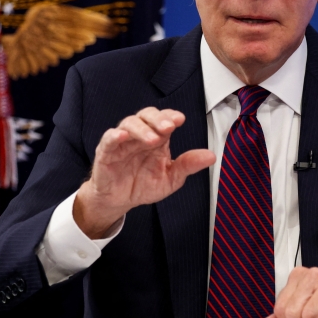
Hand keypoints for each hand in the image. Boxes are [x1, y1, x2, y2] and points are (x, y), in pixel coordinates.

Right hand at [73, 107, 215, 238]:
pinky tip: (122, 136)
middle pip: (147, 115)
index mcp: (157, 138)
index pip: (163, 119)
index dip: (170, 116)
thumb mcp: (171, 178)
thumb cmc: (143, 185)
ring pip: (129, 123)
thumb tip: (211, 156)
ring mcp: (122, 142)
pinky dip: (114, 135)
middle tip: (169, 127)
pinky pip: (108, 139)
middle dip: (158, 119)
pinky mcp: (106, 152)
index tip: (180, 119)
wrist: (120, 201)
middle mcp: (140, 136)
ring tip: (153, 139)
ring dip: (142, 128)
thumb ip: (188, 165)